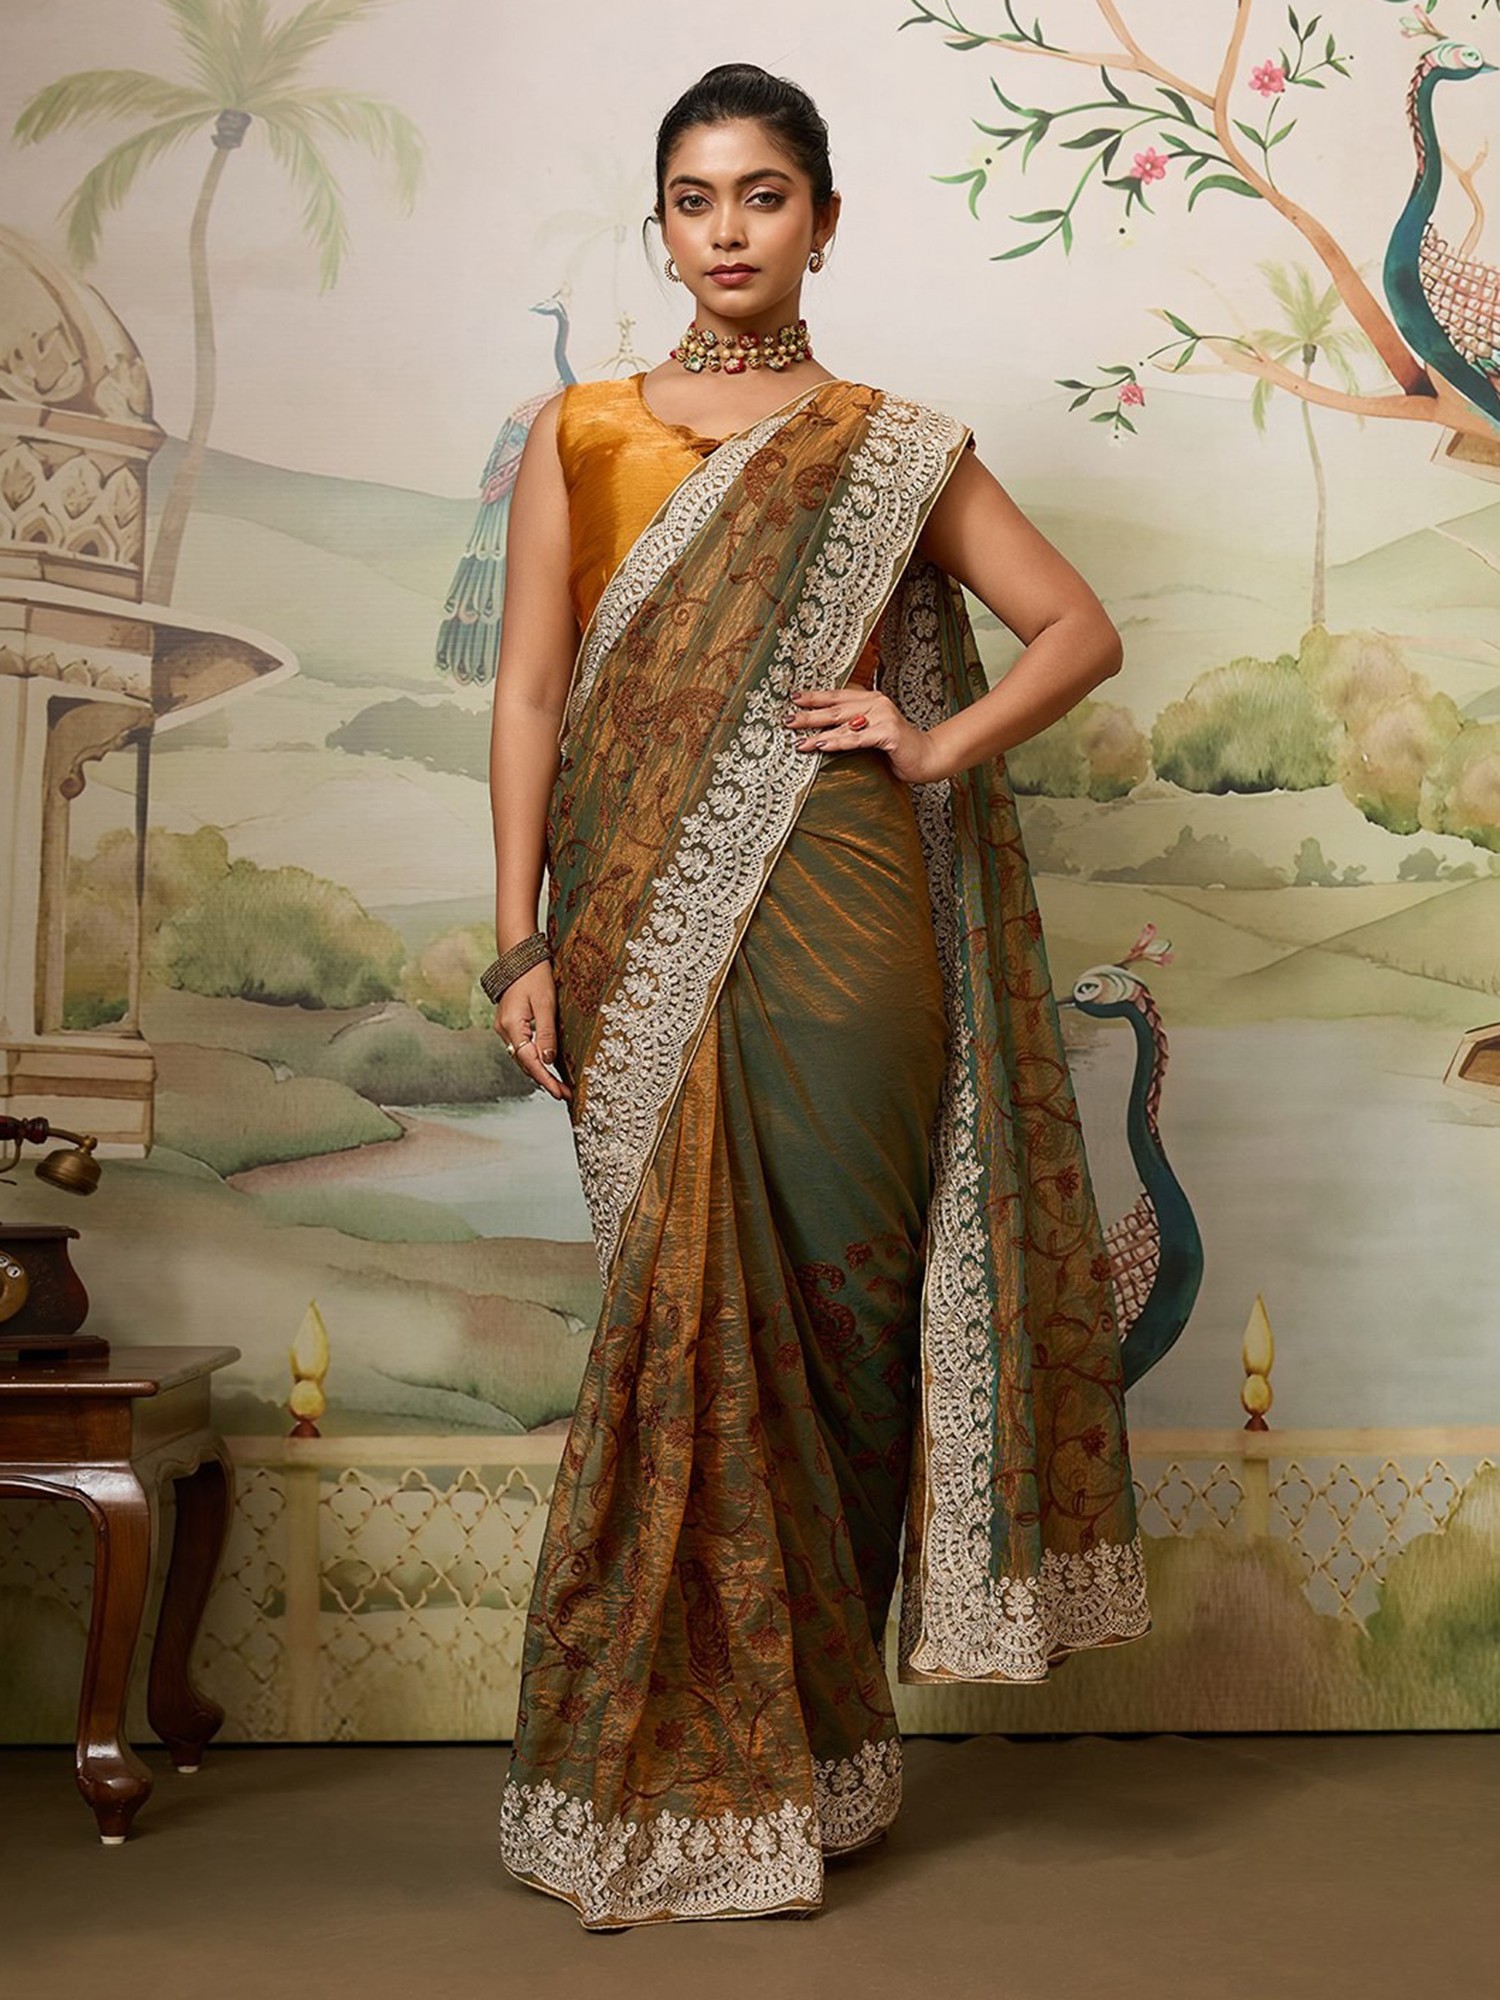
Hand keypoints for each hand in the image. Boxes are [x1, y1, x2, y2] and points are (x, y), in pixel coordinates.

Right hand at [495, 961, 570, 1101]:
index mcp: (512, 1026)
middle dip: (545, 1080)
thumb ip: (546, 1033)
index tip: (559, 1093)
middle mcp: (504, 1030)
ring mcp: (504, 1028)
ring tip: (559, 1086)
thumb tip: (548, 1061)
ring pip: (522, 1058)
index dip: (545, 1079)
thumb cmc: (535, 977)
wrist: (519, 958)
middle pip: (525, 1064)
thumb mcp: (546, 1004)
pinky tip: (546, 1066)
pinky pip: (521, 1048)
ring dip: (539, 1072)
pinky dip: (533, 1060)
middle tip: (565, 1094)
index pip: (529, 1061)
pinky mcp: (509, 1025)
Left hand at [784, 687, 947, 784]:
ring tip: (798, 741)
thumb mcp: (872, 732)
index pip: (837, 696)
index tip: (792, 699)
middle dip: (809, 715)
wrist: (928, 757)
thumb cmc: (897, 748)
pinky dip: (838, 742)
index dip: (814, 697)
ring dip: (818, 733)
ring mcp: (883, 717)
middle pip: (835, 709)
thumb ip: (853, 726)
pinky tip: (822, 746)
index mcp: (871, 699)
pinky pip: (857, 739)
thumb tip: (822, 732)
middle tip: (786, 719)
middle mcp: (876, 703)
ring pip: (843, 725)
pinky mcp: (888, 733)